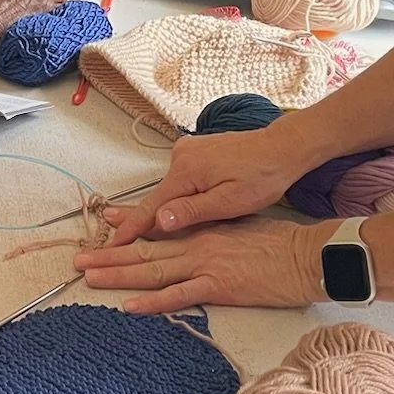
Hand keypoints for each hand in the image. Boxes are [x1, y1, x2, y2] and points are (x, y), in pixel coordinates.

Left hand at [75, 218, 328, 313]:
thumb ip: (209, 228)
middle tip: (77, 260)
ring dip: (118, 275)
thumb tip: (186, 228)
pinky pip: (179, 297)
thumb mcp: (239, 226)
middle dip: (108, 256)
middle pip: (144, 251)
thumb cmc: (279, 243)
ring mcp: (206, 265)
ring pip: (152, 270)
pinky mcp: (219, 287)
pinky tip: (130, 306)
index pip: (156, 229)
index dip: (126, 228)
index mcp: (202, 229)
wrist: (307, 255)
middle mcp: (197, 244)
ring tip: (89, 277)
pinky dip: (153, 302)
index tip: (101, 226)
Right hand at [100, 124, 303, 243]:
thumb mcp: (230, 202)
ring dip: (159, 209)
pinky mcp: (196, 151)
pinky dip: (173, 196)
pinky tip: (170, 209)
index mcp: (186, 171)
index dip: (131, 229)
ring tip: (134, 228)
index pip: (150, 206)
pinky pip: (178, 180)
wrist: (282, 148)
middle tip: (113, 239)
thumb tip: (159, 220)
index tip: (111, 245)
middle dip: (137, 220)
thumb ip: (192, 211)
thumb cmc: (263, 177)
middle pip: (155, 197)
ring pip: (167, 189)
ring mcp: (188, 151)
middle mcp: (180, 157)